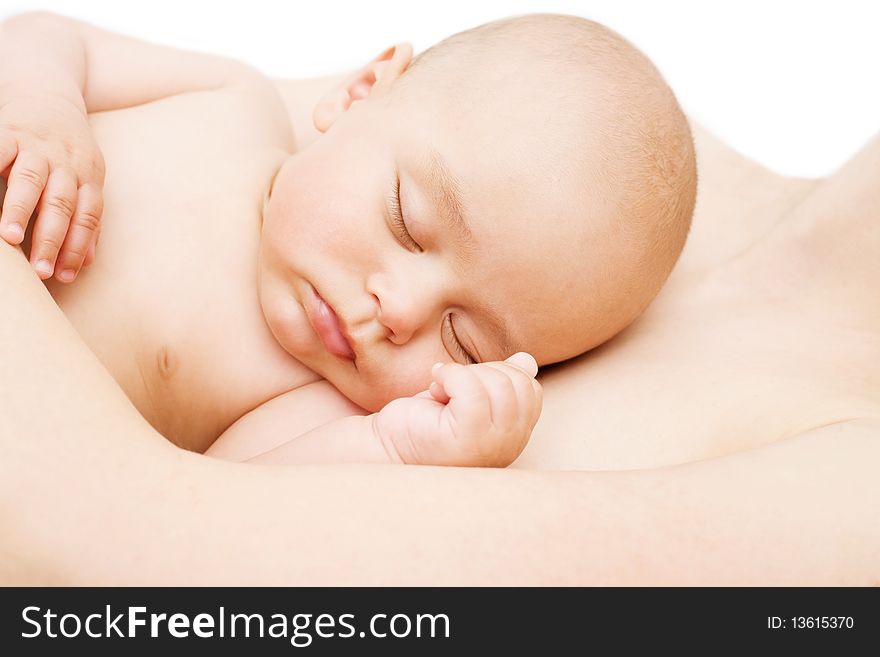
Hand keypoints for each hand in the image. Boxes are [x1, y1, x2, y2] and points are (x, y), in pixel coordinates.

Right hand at [0, 92, 104, 281]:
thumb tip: (86, 263)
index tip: (64, 276)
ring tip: (10, 238)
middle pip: (62, 204)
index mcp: (89, 178)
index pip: (87, 217)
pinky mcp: (9, 132)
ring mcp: (38, 147)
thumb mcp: (87, 180)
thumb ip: (86, 220)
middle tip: (41, 270)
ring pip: (31, 181)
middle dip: (52, 239)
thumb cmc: (68, 152)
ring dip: (20, 211)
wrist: (48, 96)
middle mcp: (67, 163)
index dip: (77, 248)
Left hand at [372, 352, 542, 466]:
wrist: (385, 448)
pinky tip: (433, 387)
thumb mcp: (467, 395)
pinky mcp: (467, 440)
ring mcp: (491, 445)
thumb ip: (498, 381)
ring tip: (439, 390)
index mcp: (514, 436)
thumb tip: (526, 361)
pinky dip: (450, 376)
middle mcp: (510, 445)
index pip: (531, 389)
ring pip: (499, 384)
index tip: (465, 383)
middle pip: (519, 383)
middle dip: (482, 370)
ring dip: (463, 374)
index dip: (498, 372)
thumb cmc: (424, 423)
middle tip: (450, 385)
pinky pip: (473, 390)